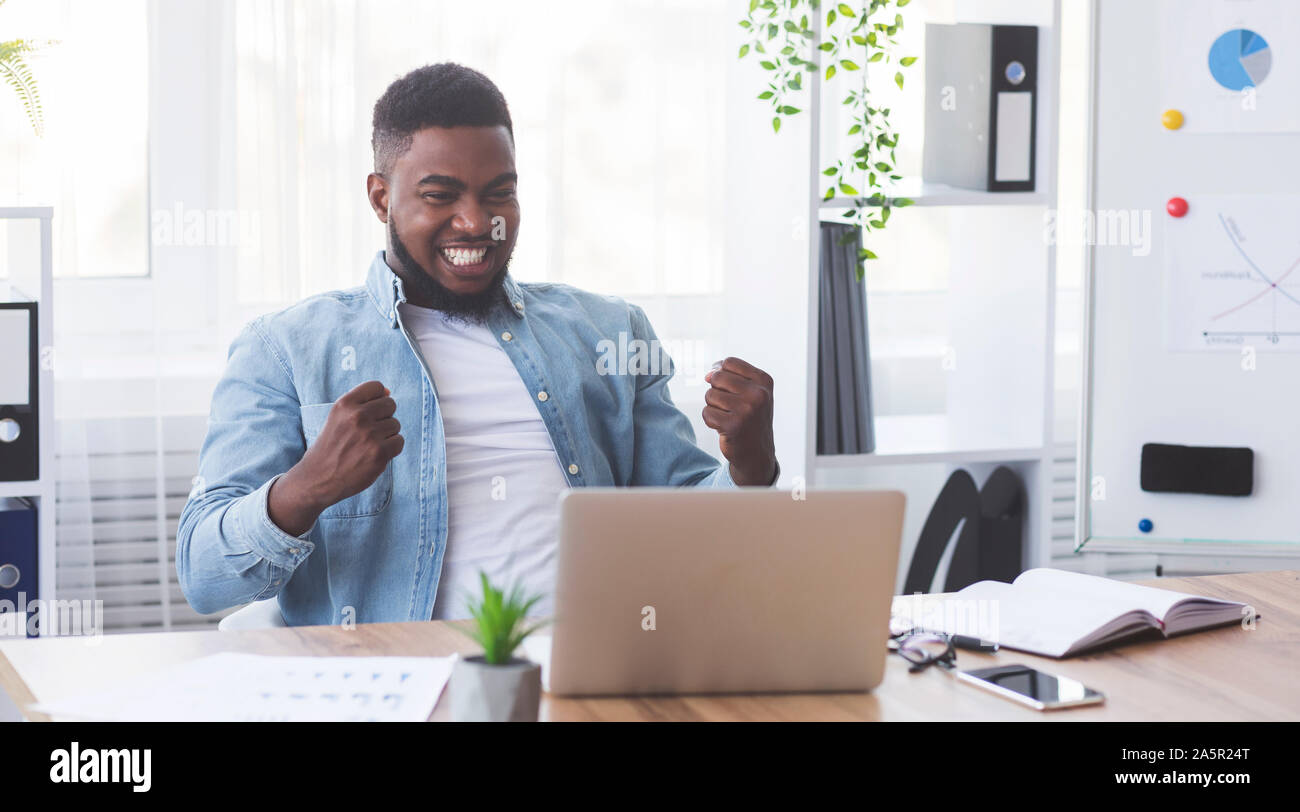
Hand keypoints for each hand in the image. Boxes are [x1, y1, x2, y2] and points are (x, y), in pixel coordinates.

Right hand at [269, 380, 403, 538]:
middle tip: (368, 432)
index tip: (370, 411)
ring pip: (396, 424)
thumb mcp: (337, 417)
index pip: (377, 386)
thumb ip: (360, 404)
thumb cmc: (330, 446)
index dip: (378, 398)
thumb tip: (389, 392)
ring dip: (387, 435)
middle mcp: (357, 416)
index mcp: (344, 404)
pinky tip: (375, 454)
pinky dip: (391, 449)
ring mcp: (369, 435)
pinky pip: (399, 441)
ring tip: (368, 445)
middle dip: (383, 417)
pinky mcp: (379, 453)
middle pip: (390, 404)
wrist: (318, 478)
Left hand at [702, 357, 777, 485]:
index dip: (720, 372)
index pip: (729, 362)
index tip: (727, 387)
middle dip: (716, 390)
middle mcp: (758, 394)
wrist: (757, 453)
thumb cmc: (750, 418)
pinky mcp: (733, 426)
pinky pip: (707, 413)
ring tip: (729, 417)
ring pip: (710, 395)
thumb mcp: (750, 392)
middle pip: (717, 377)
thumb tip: (708, 374)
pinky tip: (725, 427)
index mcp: (764, 381)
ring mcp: (746, 410)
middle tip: (728, 405)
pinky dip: (711, 421)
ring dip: (714, 407)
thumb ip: (730, 376)